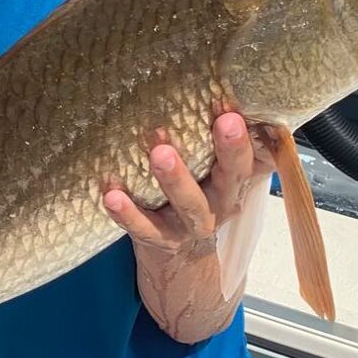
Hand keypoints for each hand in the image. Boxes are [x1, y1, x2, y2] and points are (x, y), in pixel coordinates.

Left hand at [101, 112, 272, 254]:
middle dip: (227, 151)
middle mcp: (218, 205)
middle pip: (227, 180)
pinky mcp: (160, 240)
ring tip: (160, 153)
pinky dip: (128, 214)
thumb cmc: (196, 196)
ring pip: (188, 204)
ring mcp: (189, 226)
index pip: (246, 160)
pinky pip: (145, 228)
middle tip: (223, 123)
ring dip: (176, 179)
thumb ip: (222, 144)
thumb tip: (231, 99)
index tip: (233, 114)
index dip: (243, 140)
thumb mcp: (215, 175)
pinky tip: (111, 196)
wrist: (182, 258)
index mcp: (232, 184)